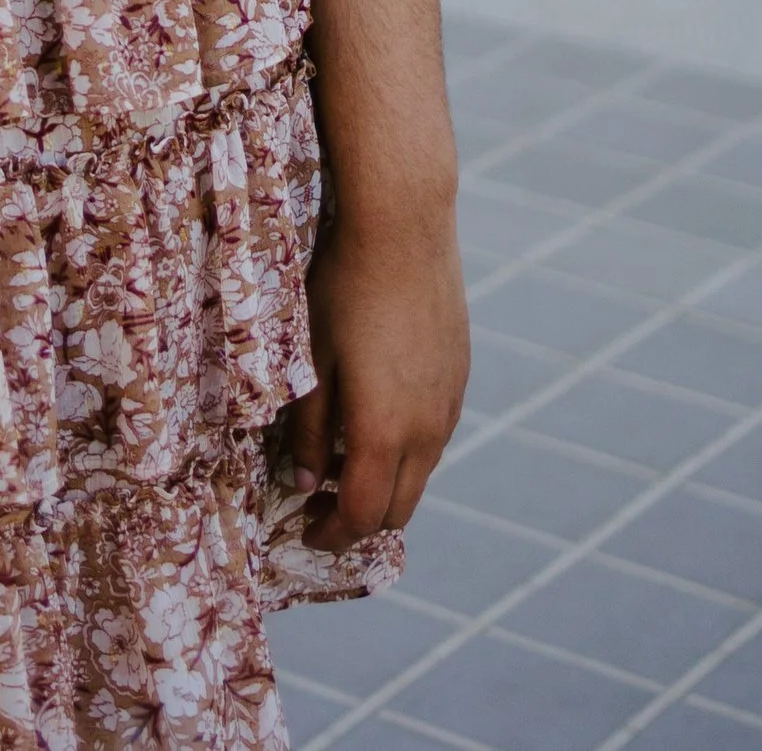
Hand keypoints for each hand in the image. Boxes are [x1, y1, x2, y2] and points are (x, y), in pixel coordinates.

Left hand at [287, 197, 468, 553]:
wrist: (405, 226)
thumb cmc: (344, 287)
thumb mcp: (310, 359)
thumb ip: (306, 430)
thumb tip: (302, 481)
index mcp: (383, 431)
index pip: (360, 515)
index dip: (331, 535)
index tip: (304, 530)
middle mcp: (426, 430)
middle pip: (397, 509)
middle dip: (358, 521)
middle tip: (319, 505)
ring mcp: (448, 404)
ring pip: (420, 475)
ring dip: (384, 485)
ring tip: (342, 463)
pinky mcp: (459, 378)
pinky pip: (434, 438)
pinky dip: (405, 453)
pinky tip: (375, 420)